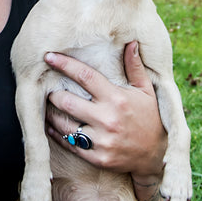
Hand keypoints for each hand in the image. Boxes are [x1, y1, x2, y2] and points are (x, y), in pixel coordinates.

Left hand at [44, 41, 166, 178]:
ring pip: (64, 125)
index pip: (85, 76)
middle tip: (46, 87)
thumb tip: (131, 42)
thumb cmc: (150, 118)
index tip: (49, 57)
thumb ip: (135, 67)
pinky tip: (49, 126)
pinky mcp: (97, 157)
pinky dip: (56, 134)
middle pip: (67, 102)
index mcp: (117, 99)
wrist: (156, 156)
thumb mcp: (146, 91)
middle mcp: (107, 119)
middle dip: (53, 93)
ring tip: (45, 106)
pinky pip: (69, 144)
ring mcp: (101, 140)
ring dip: (51, 114)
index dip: (64, 64)